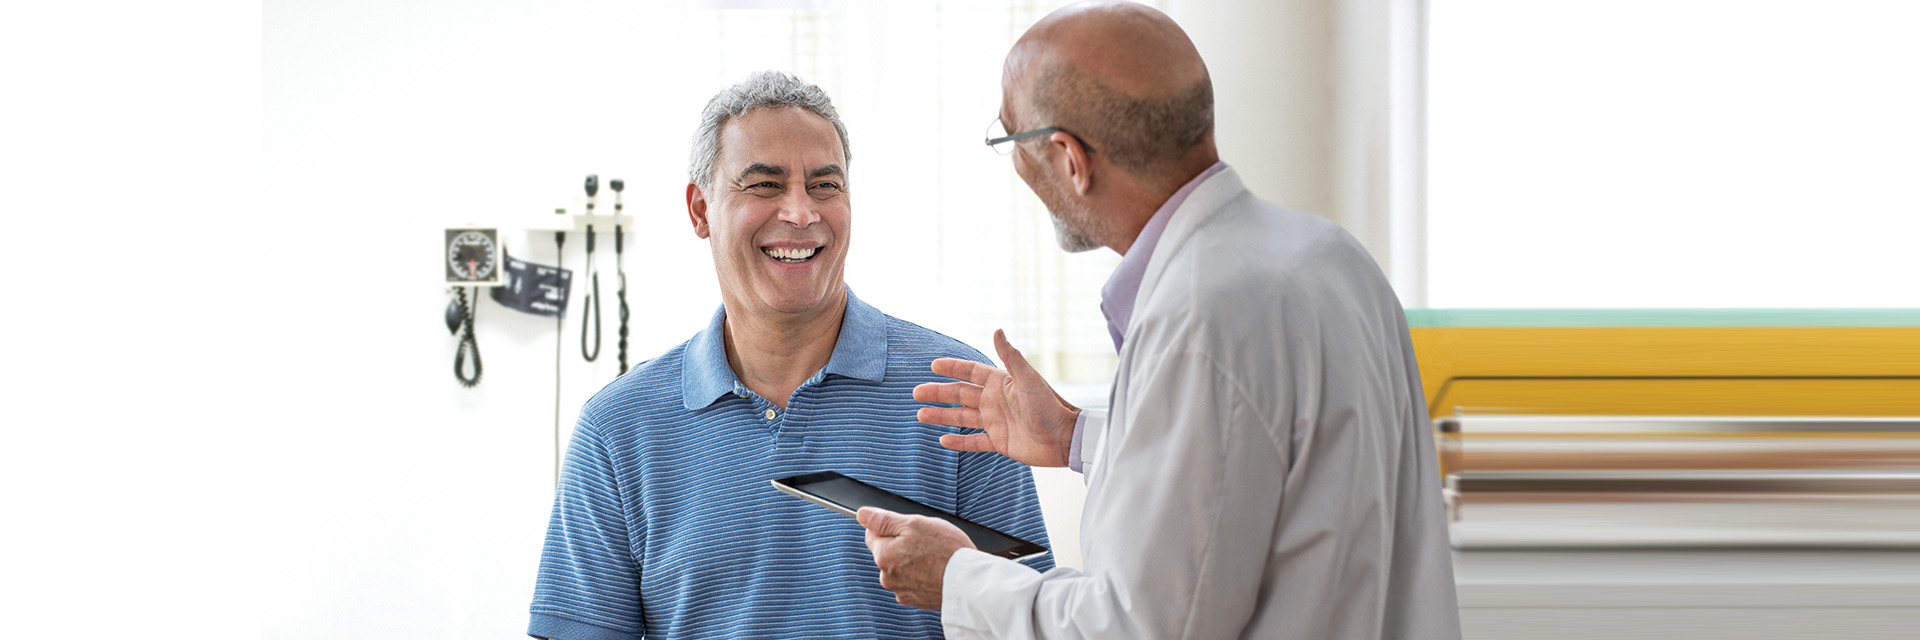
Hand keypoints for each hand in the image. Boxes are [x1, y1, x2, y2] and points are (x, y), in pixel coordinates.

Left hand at [859, 507, 974, 609]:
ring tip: (935, 558)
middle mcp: (887, 577)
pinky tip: (936, 571)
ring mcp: (902, 591)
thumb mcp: (914, 524)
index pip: (872, 534)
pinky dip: (922, 577)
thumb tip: (862, 514)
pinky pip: (913, 583)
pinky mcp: (916, 601)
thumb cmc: (946, 551)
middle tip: (926, 542)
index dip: (891, 527)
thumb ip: (884, 520)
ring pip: (901, 569)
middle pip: (887, 553)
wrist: (969, 582)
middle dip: (902, 545)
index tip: (908, 528)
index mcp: (883, 555)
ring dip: (912, 562)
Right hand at [914, 330, 1078, 467]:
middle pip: (960, 394)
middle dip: (938, 393)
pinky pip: (974, 441)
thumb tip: (998, 330)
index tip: (933, 365)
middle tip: (915, 392)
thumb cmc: (1049, 406)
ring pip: (961, 417)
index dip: (952, 367)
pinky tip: (943, 440)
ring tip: (921, 415)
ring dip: (941, 416)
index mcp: (1000, 383)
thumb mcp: (1028, 378)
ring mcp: (995, 422)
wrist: (1063, 438)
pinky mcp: (999, 442)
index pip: (970, 372)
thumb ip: (1010, 356)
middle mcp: (994, 401)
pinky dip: (958, 442)